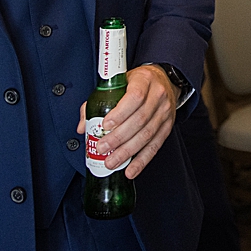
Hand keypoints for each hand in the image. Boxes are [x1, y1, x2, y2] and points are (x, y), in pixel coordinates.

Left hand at [74, 64, 179, 179]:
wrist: (163, 81)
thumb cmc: (138, 82)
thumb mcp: (120, 83)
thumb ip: (98, 102)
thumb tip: (83, 126)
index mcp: (144, 81)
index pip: (135, 96)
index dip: (120, 113)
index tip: (105, 125)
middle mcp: (157, 96)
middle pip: (140, 119)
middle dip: (119, 137)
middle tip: (103, 148)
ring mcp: (164, 112)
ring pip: (147, 135)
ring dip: (128, 151)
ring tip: (112, 161)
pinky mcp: (167, 127)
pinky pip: (155, 146)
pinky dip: (142, 160)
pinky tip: (131, 169)